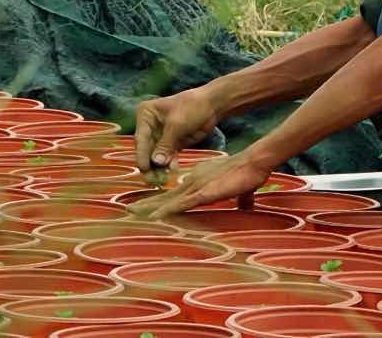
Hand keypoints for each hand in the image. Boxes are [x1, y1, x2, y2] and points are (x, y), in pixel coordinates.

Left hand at [125, 150, 271, 218]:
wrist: (254, 162)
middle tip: (127, 210)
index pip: (176, 193)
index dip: (161, 201)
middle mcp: (193, 182)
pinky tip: (154, 217)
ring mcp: (196, 187)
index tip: (148, 209)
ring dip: (149, 208)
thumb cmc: (248, 173)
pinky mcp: (203, 193)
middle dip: (147, 204)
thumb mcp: (242, 190)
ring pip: (168, 200)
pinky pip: (181, 204)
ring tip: (131, 213)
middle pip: (166, 196)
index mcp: (199, 179)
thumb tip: (246, 207)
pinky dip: (167, 211)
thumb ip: (241, 199)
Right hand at [133, 87, 219, 185]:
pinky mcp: (172, 143)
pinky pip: (168, 156)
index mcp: (146, 115)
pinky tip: (173, 172)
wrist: (212, 105)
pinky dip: (170, 164)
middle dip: (151, 165)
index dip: (142, 155)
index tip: (144, 168)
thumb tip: (156, 162)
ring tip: (162, 180)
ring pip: (157, 155)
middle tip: (152, 180)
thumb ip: (165, 144)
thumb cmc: (192, 106)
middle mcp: (150, 126)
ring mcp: (161, 136)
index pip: (140, 138)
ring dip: (159, 168)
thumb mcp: (177, 124)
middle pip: (147, 149)